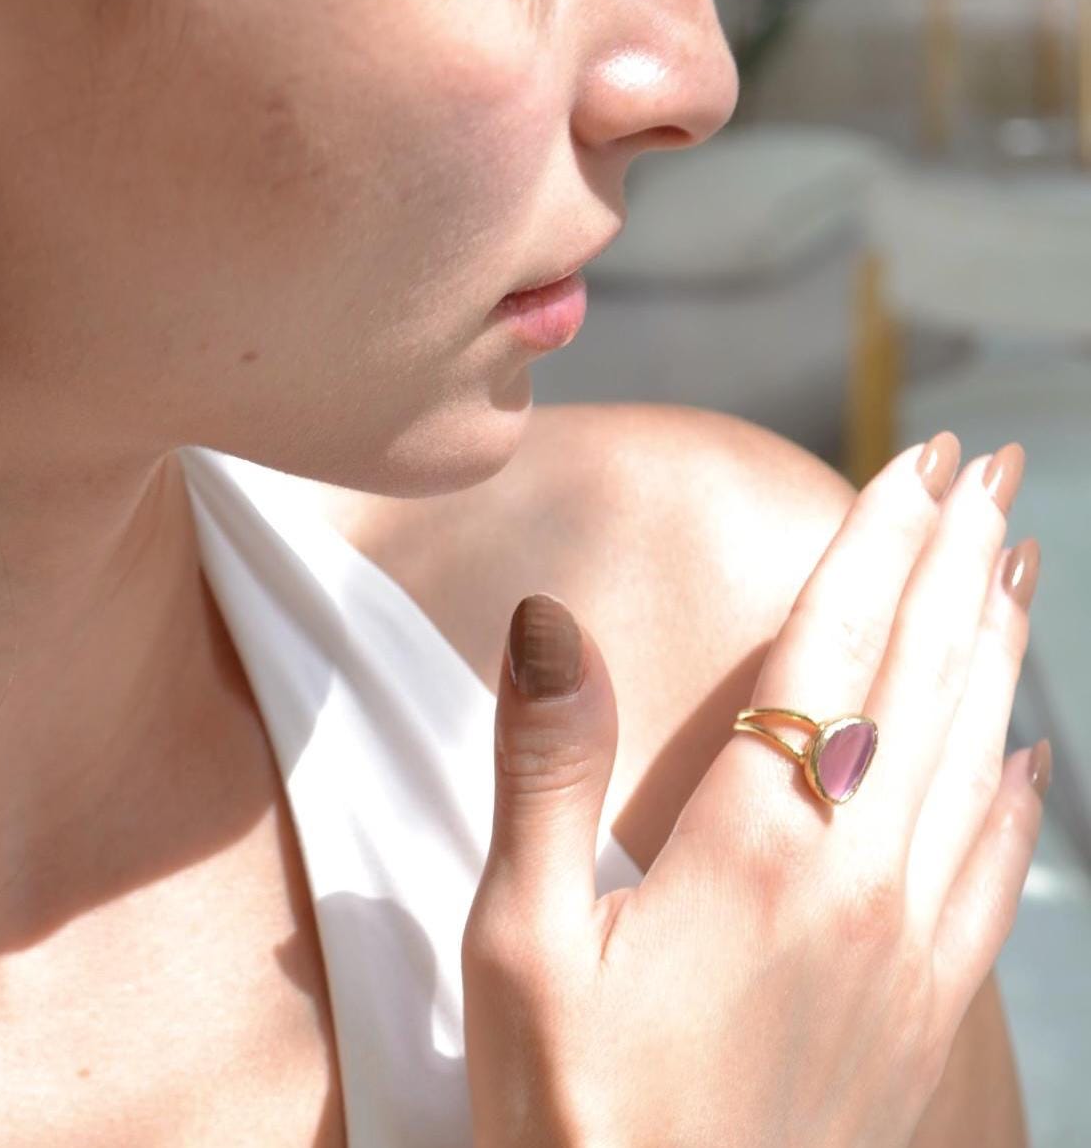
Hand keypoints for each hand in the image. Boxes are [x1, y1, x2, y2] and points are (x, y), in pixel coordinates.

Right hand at [462, 434, 1047, 1147]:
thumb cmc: (572, 1107)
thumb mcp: (516, 939)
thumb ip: (544, 769)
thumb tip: (548, 620)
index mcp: (757, 842)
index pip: (837, 648)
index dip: (879, 543)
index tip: (922, 462)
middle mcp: (857, 876)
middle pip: (926, 678)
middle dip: (961, 561)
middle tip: (996, 473)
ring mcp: (907, 947)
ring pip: (974, 756)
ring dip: (995, 646)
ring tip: (1019, 566)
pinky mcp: (922, 1010)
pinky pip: (995, 873)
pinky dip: (1017, 793)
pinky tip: (1030, 754)